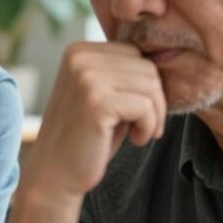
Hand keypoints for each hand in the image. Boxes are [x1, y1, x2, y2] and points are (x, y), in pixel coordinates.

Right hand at [22, 42, 165, 202]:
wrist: (55, 172)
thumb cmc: (84, 135)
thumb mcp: (101, 93)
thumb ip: (122, 73)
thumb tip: (167, 56)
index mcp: (78, 50)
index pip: (136, 53)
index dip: (145, 86)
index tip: (134, 112)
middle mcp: (79, 57)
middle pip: (147, 67)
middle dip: (153, 101)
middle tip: (139, 127)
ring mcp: (86, 77)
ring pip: (151, 85)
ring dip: (153, 115)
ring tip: (137, 132)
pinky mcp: (96, 101)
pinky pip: (146, 106)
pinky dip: (149, 127)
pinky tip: (134, 139)